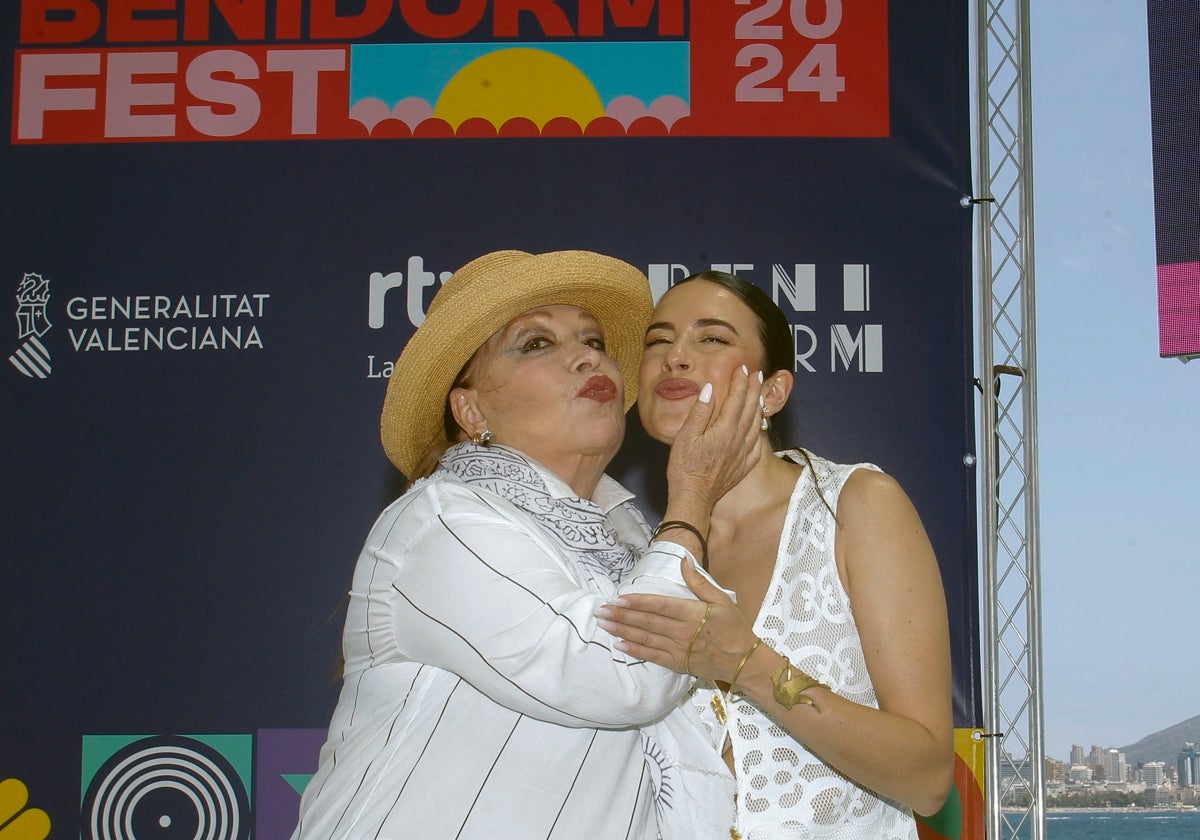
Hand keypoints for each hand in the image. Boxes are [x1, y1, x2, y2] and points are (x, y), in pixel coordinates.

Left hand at [594, 557, 758, 682]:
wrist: (743, 661)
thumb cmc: (733, 627)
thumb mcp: (721, 599)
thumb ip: (699, 581)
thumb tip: (684, 559)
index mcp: (691, 613)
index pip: (659, 605)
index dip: (637, 602)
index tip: (618, 598)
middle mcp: (681, 632)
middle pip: (647, 622)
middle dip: (621, 616)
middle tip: (601, 611)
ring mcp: (678, 649)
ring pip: (645, 639)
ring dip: (622, 631)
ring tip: (604, 625)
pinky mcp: (677, 664)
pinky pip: (652, 656)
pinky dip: (634, 650)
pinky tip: (619, 645)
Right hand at [666, 365, 762, 511]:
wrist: (693, 498)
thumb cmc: (684, 468)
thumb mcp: (685, 437)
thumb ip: (700, 412)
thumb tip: (710, 389)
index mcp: (724, 430)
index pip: (736, 399)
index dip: (740, 382)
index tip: (743, 368)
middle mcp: (738, 440)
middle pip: (750, 409)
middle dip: (753, 390)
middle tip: (757, 374)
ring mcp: (742, 454)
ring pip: (756, 426)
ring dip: (759, 408)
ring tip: (760, 395)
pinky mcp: (743, 467)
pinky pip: (757, 446)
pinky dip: (760, 432)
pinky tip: (760, 429)